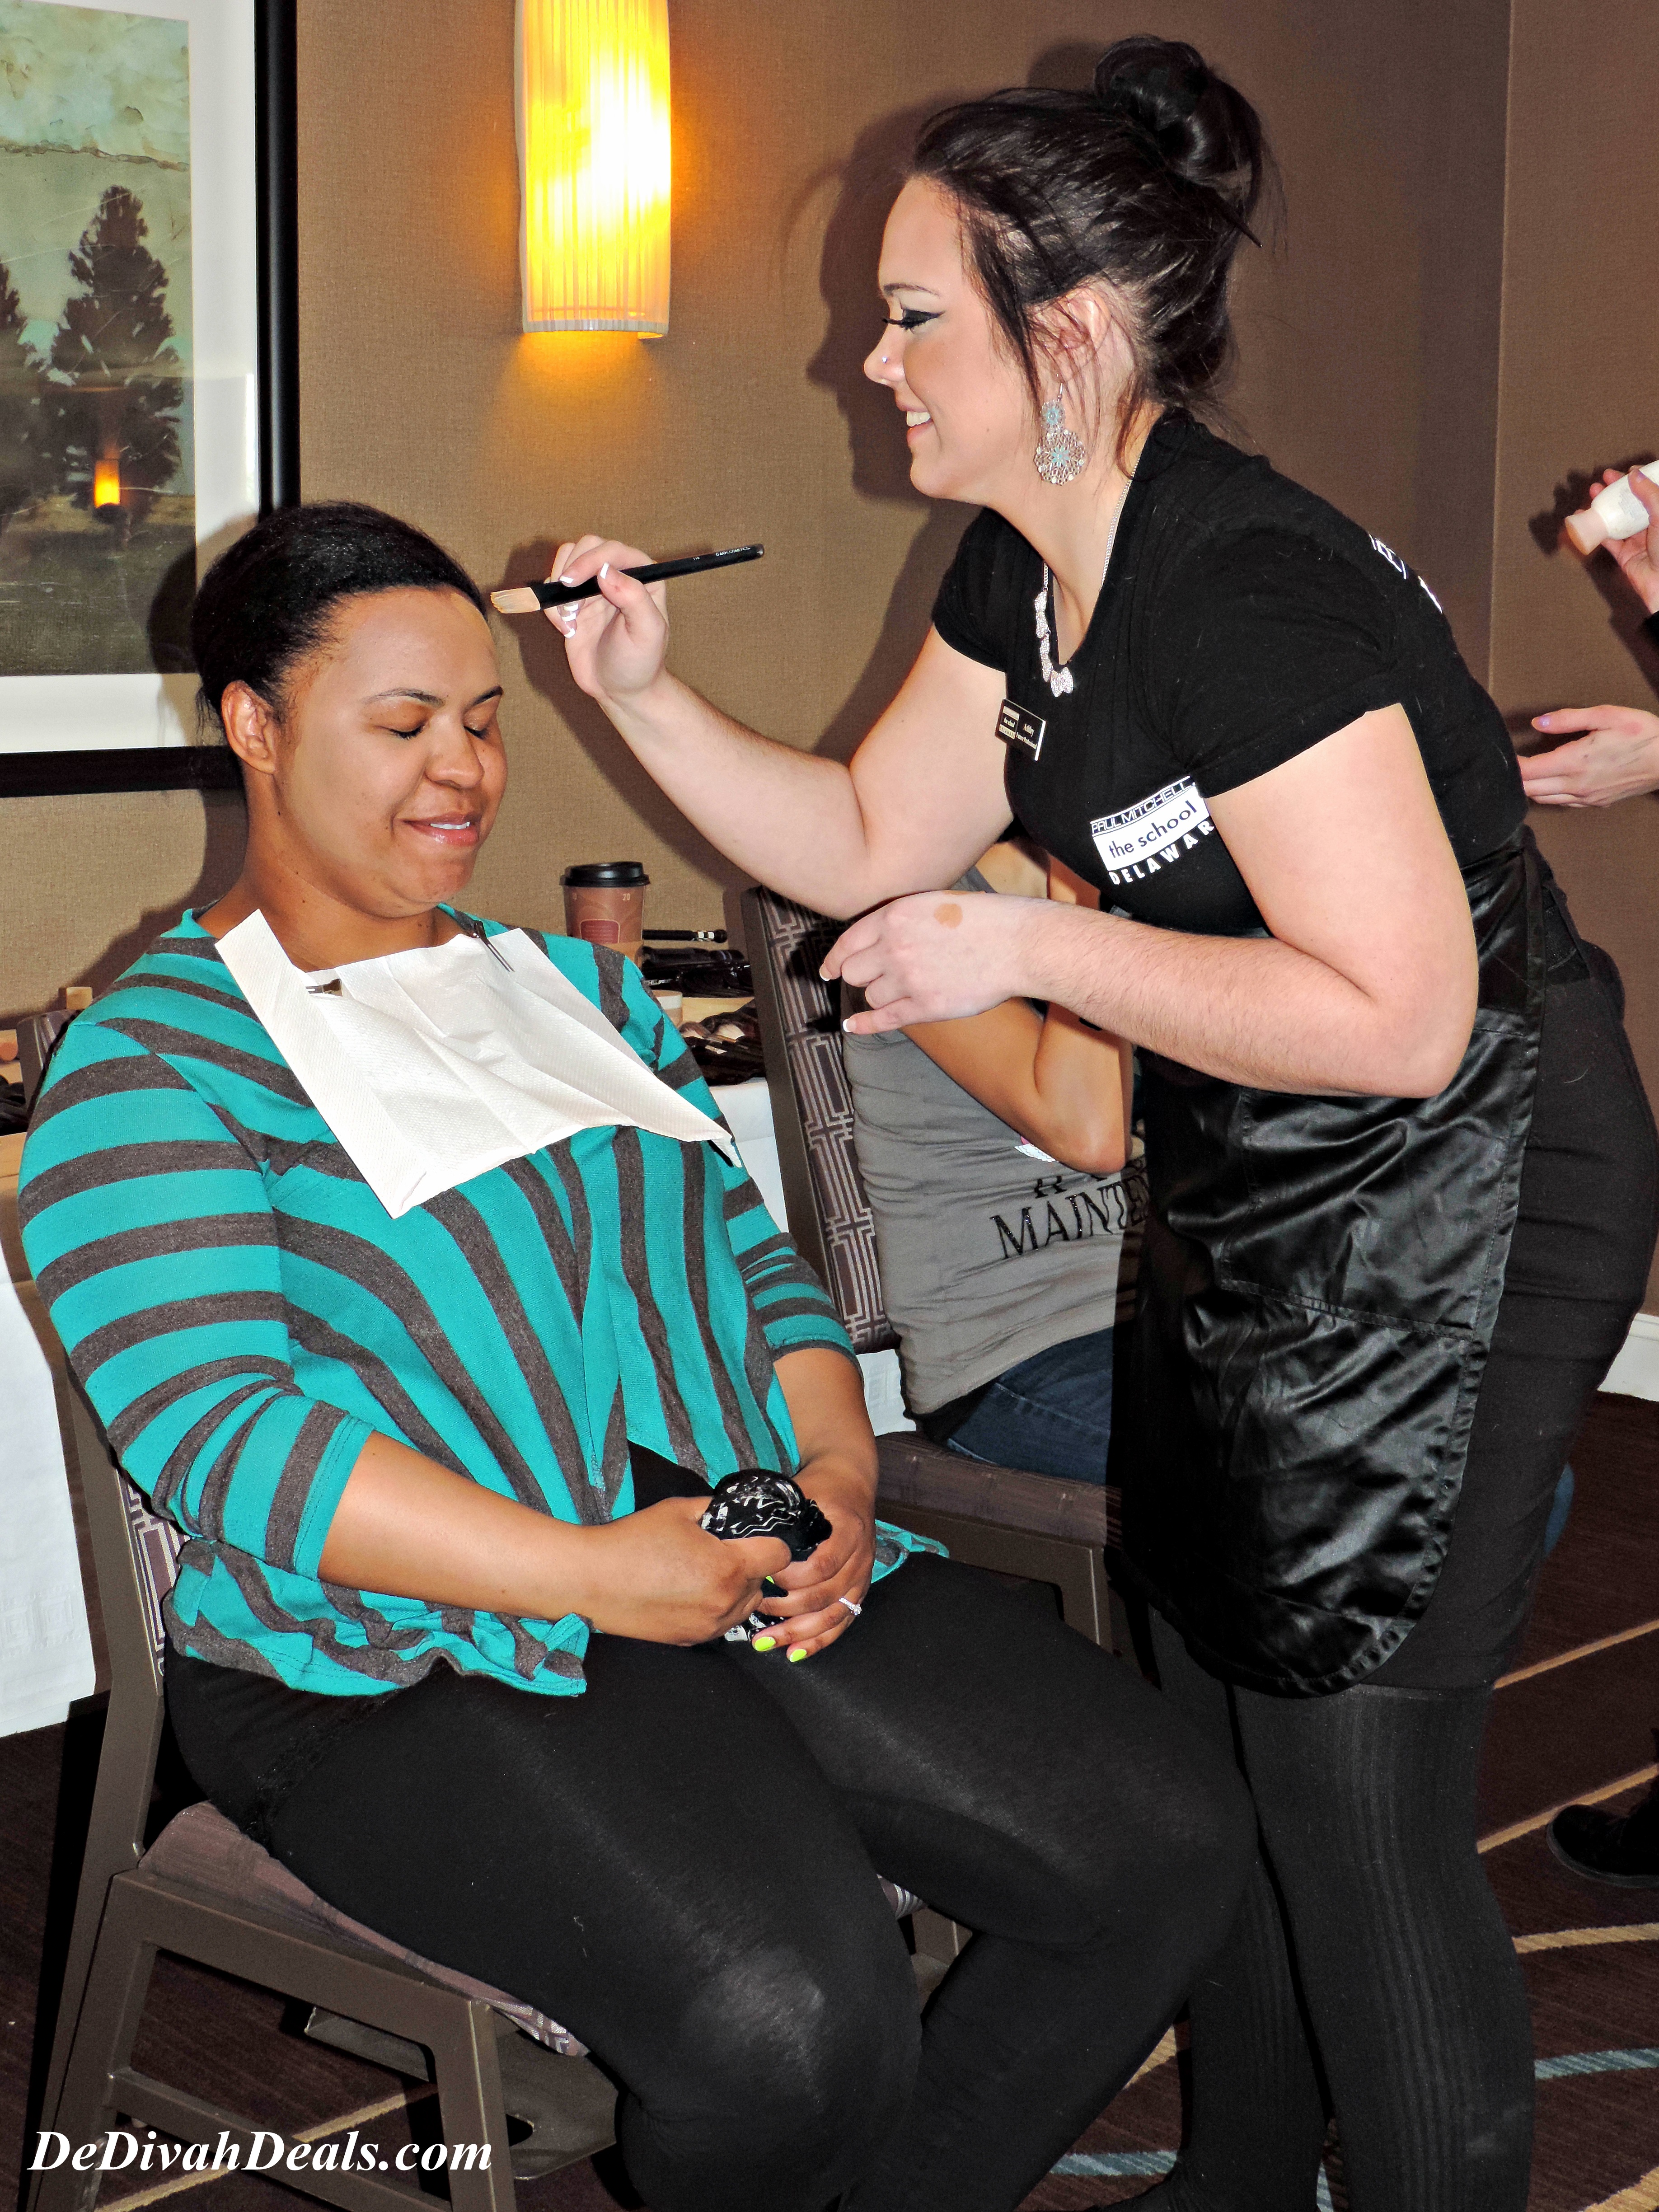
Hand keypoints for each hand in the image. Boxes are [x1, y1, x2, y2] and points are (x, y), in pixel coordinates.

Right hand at [547, 535, 671, 707]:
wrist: (619, 691)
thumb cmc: (640, 663)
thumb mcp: (647, 633)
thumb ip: (633, 597)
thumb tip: (606, 570)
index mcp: (643, 576)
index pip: (613, 550)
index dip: (590, 560)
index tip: (572, 581)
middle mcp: (618, 575)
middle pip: (587, 546)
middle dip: (572, 570)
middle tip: (571, 605)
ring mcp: (594, 587)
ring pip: (566, 560)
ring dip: (560, 587)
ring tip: (571, 619)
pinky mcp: (573, 602)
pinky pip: (553, 587)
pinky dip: (552, 606)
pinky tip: (567, 629)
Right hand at [574, 1496, 789, 1644]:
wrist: (591, 1580)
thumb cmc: (633, 1541)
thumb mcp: (679, 1510)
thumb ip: (718, 1510)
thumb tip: (739, 1511)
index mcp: (728, 1567)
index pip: (779, 1556)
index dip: (770, 1541)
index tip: (752, 1536)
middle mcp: (725, 1602)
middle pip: (762, 1584)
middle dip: (750, 1566)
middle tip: (721, 1551)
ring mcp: (708, 1626)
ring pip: (744, 1607)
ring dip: (736, 1590)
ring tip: (704, 1572)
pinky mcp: (691, 1640)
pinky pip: (721, 1623)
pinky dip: (715, 1608)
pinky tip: (689, 1591)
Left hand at [751, 1458, 878, 1658]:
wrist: (852, 1484)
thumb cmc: (820, 1488)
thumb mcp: (801, 1492)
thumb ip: (777, 1515)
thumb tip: (735, 1536)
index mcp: (847, 1530)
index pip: (823, 1565)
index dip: (793, 1577)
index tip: (765, 1576)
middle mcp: (860, 1557)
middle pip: (826, 1596)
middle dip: (788, 1610)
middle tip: (755, 1610)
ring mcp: (862, 1576)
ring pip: (834, 1616)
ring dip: (799, 1633)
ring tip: (766, 1642)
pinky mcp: (859, 1590)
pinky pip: (843, 1622)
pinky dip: (819, 1641)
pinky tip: (794, 1652)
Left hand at [825, 889, 1045, 1034]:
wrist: (1018, 944)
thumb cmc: (986, 921)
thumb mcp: (935, 903)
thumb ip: (903, 920)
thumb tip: (880, 940)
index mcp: (895, 915)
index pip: (850, 941)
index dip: (836, 959)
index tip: (830, 969)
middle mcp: (894, 946)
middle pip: (855, 972)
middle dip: (862, 977)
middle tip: (874, 981)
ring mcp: (908, 977)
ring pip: (872, 996)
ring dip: (880, 996)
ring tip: (903, 992)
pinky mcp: (925, 1005)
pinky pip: (884, 1019)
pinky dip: (864, 1024)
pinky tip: (853, 1026)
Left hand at [1523, 705, 1658, 806]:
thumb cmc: (1641, 733)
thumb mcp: (1606, 715)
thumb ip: (1568, 719)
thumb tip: (1538, 723)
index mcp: (1575, 762)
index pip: (1529, 771)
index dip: (1512, 765)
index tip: (1504, 755)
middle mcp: (1576, 785)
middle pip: (1530, 790)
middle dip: (1516, 779)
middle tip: (1510, 765)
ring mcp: (1585, 798)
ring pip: (1543, 799)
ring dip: (1530, 789)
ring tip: (1525, 774)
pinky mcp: (1595, 804)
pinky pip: (1562, 803)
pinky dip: (1548, 795)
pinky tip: (1549, 783)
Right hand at [1577, 467, 1658, 614]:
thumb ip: (1650, 494)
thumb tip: (1635, 476)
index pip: (1651, 493)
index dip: (1638, 481)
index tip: (1627, 473)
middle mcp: (1651, 526)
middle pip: (1631, 504)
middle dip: (1616, 492)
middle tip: (1604, 481)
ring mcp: (1637, 540)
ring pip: (1617, 520)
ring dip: (1603, 507)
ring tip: (1593, 495)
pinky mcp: (1624, 555)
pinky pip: (1606, 539)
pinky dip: (1593, 530)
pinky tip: (1584, 520)